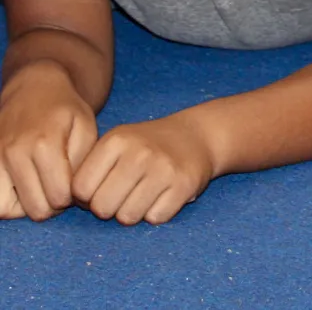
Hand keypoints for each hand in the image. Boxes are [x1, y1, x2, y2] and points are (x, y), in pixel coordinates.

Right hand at [0, 62, 97, 220]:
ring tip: (38, 186)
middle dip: (51, 203)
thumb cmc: (65, 111)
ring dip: (26, 205)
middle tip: (56, 185)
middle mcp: (14, 151)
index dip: (71, 195)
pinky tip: (22, 186)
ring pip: (7, 210)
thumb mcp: (85, 127)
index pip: (59, 197)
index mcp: (44, 142)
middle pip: (36, 209)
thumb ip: (83, 162)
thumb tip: (71, 193)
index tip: (72, 182)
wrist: (34, 87)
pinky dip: (7, 202)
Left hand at [72, 113, 214, 225]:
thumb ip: (91, 169)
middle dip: (110, 208)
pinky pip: (155, 218)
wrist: (194, 136)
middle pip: (102, 208)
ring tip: (144, 193)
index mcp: (116, 140)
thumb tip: (72, 203)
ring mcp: (163, 168)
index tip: (102, 188)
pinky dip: (157, 212)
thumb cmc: (145, 147)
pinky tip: (163, 194)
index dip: (87, 197)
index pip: (81, 189)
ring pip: (127, 217)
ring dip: (133, 212)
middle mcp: (139, 152)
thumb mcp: (117, 145)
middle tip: (124, 194)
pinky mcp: (184, 184)